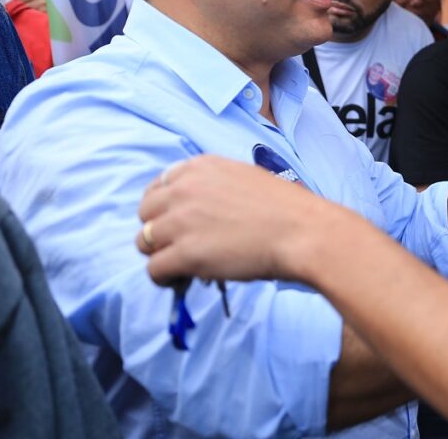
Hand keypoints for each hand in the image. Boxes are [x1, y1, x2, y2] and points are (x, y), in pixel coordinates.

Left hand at [137, 155, 354, 284]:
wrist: (304, 232)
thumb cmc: (287, 209)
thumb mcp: (245, 179)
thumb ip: (214, 188)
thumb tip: (198, 213)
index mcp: (200, 167)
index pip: (158, 185)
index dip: (165, 208)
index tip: (177, 223)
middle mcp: (183, 189)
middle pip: (145, 214)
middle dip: (159, 231)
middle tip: (182, 246)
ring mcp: (181, 221)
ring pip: (143, 242)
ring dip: (161, 254)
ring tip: (184, 265)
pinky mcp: (184, 253)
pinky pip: (154, 269)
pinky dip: (165, 278)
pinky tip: (182, 279)